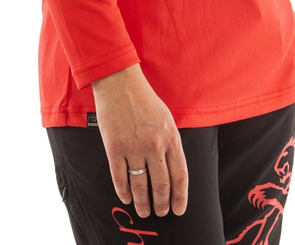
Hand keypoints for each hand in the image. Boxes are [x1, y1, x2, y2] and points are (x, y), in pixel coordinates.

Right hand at [91, 63, 187, 217]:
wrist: (119, 82)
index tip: (179, 210)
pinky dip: (123, 192)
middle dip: (162, 204)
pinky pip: (120, 178)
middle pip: (161, 185)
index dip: (180, 197)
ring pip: (140, 186)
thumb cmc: (144, 98)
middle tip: (161, 213)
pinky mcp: (114, 148)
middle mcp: (154, 145)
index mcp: (170, 137)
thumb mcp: (166, 118)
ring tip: (144, 212)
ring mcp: (133, 148)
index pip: (180, 176)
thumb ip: (170, 142)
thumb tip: (172, 168)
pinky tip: (126, 199)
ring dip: (143, 204)